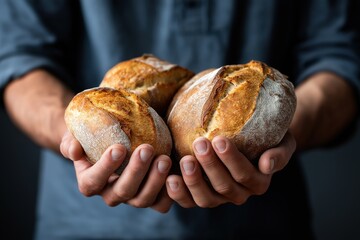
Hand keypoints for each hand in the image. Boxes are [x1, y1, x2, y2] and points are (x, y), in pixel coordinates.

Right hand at [60, 131, 173, 212]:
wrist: (115, 137)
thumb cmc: (95, 134)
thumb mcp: (77, 133)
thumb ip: (71, 140)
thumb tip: (74, 150)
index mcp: (90, 181)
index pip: (92, 182)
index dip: (104, 168)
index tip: (119, 147)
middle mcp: (111, 193)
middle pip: (122, 192)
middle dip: (135, 171)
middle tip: (147, 149)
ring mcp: (132, 197)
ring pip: (142, 200)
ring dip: (155, 180)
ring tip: (164, 158)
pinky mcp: (151, 197)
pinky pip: (161, 204)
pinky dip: (170, 192)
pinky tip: (176, 174)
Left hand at [166, 132, 295, 207]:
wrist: (247, 139)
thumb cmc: (265, 136)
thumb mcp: (283, 140)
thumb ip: (280, 153)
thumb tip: (267, 165)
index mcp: (258, 182)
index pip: (245, 174)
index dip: (231, 160)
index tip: (219, 139)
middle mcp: (239, 194)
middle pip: (223, 186)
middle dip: (210, 165)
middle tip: (199, 144)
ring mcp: (218, 198)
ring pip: (205, 199)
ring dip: (194, 181)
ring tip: (185, 160)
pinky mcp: (198, 197)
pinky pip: (188, 202)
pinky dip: (178, 193)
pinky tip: (170, 177)